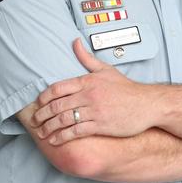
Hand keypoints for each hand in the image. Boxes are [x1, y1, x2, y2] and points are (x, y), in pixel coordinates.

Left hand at [31, 39, 154, 144]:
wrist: (146, 104)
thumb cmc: (126, 88)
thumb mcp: (106, 69)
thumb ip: (87, 58)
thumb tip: (75, 42)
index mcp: (87, 81)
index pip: (58, 88)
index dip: (44, 97)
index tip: (37, 103)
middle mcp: (88, 95)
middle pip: (57, 105)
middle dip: (42, 115)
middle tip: (35, 121)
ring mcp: (94, 111)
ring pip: (64, 120)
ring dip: (49, 127)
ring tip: (42, 133)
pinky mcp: (100, 125)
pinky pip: (76, 131)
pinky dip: (63, 137)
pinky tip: (55, 140)